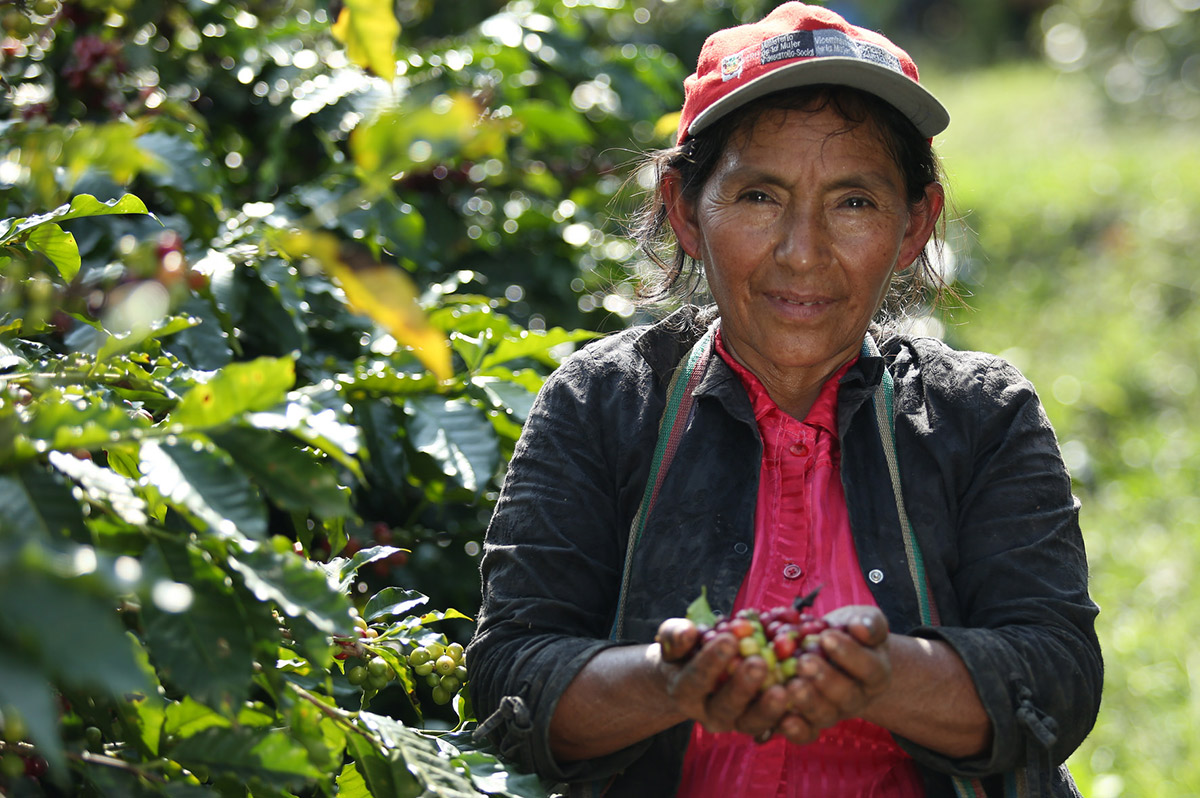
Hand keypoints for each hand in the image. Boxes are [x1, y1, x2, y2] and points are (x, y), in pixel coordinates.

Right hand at [654, 617, 792, 740]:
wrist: (698, 674)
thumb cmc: (688, 651)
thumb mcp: (675, 639)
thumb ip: (676, 635)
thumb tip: (687, 632)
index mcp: (685, 693)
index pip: (695, 680)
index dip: (710, 661)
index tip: (728, 639)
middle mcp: (710, 714)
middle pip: (726, 708)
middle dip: (743, 686)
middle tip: (759, 663)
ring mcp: (737, 722)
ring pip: (753, 723)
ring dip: (769, 707)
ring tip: (785, 687)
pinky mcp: (762, 725)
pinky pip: (776, 725)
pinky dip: (791, 713)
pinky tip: (802, 693)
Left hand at [776, 605, 891, 741]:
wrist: (832, 650)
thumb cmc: (849, 632)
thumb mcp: (863, 621)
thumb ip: (868, 623)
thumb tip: (861, 627)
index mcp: (876, 673)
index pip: (869, 668)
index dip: (849, 654)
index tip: (826, 636)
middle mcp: (856, 698)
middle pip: (846, 696)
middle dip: (825, 679)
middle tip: (804, 662)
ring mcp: (833, 712)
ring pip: (825, 715)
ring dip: (807, 702)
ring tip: (791, 684)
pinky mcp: (810, 722)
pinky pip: (806, 733)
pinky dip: (795, 729)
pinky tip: (783, 718)